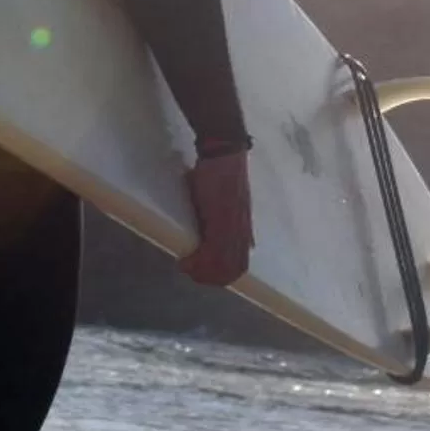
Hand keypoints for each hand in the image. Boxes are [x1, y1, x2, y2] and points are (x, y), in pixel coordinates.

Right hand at [180, 151, 253, 286]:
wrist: (224, 152)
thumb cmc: (220, 172)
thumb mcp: (226, 202)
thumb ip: (223, 219)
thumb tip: (217, 233)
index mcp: (244, 230)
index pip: (240, 265)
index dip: (223, 275)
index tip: (204, 273)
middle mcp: (242, 232)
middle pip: (233, 269)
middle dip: (211, 278)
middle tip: (193, 274)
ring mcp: (234, 226)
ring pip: (223, 264)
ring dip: (203, 272)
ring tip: (187, 268)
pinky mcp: (221, 220)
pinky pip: (213, 251)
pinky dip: (197, 262)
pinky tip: (185, 260)